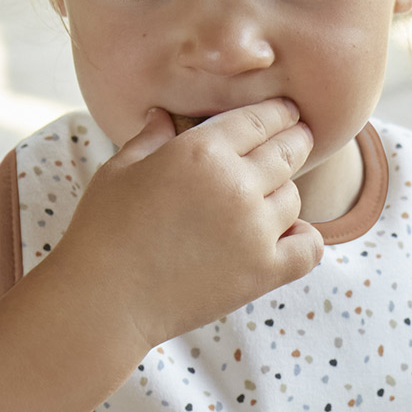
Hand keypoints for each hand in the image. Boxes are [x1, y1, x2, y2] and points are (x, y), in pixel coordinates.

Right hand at [49, 98, 322, 353]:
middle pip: (288, 152)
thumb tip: (164, 114)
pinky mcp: (263, 272)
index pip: (259, 120)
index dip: (278, 112)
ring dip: (283, 194)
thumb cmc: (102, 231)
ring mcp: (255, 230)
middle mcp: (236, 185)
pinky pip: (309, 247)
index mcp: (202, 151)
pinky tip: (289, 236)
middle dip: (296, 140)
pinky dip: (305, 239)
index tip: (288, 111)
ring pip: (294, 198)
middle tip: (299, 138)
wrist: (106, 300)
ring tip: (270, 196)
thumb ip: (151, 138)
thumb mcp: (119, 169)